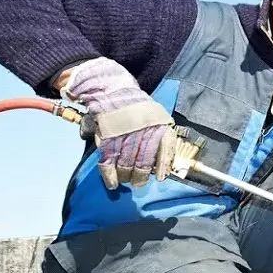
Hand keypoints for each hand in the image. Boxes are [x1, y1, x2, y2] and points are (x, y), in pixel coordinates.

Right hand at [60, 57, 177, 189]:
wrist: (112, 89)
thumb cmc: (135, 106)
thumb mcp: (154, 115)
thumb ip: (158, 135)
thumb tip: (165, 161)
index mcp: (157, 123)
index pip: (165, 146)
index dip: (163, 164)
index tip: (161, 177)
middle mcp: (142, 129)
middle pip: (144, 160)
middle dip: (141, 175)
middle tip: (139, 183)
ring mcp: (124, 134)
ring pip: (126, 163)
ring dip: (126, 176)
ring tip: (126, 181)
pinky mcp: (106, 137)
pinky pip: (108, 160)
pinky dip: (110, 175)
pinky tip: (112, 184)